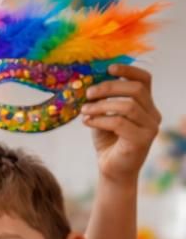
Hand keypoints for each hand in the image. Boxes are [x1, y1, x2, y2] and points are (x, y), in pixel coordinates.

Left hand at [83, 64, 160, 184]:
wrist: (112, 170)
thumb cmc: (108, 142)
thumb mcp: (104, 116)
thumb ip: (102, 101)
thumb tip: (88, 84)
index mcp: (146, 105)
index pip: (145, 80)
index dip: (129, 71)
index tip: (109, 68)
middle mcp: (153, 115)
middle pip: (136, 90)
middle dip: (110, 87)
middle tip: (88, 93)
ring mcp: (150, 128)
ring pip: (128, 106)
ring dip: (102, 105)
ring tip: (84, 110)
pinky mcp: (142, 140)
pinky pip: (120, 123)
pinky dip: (101, 119)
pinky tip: (87, 121)